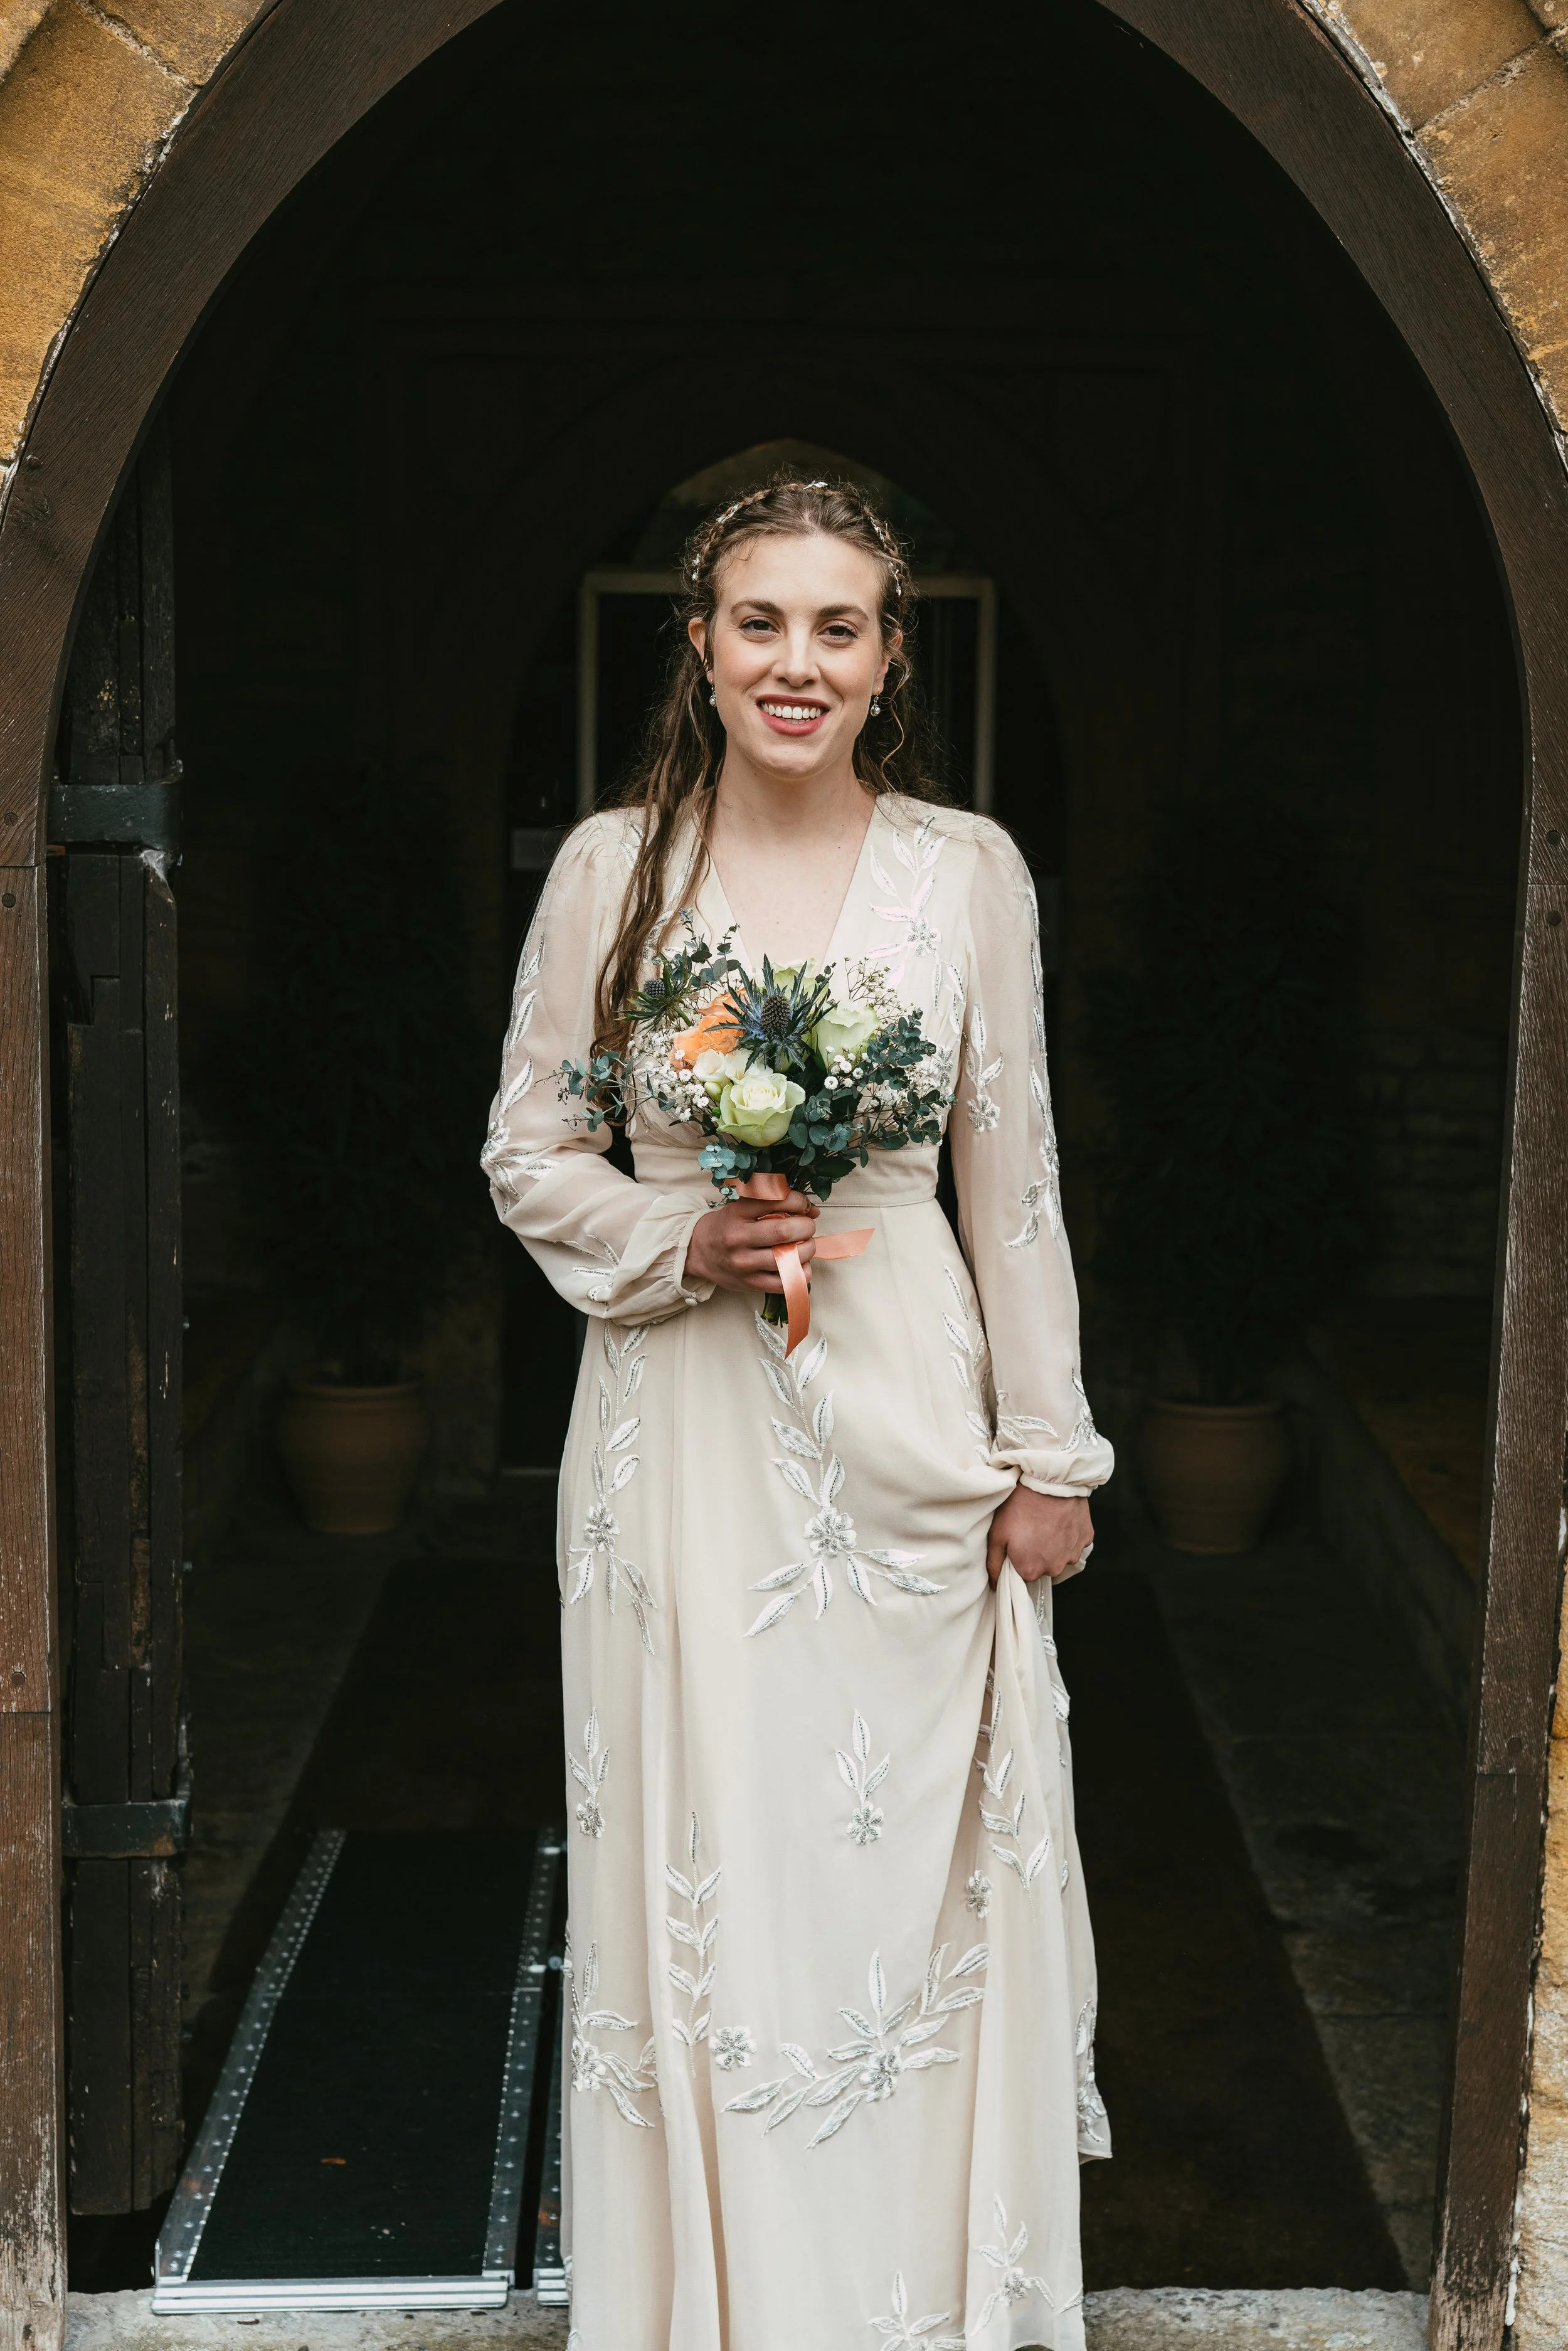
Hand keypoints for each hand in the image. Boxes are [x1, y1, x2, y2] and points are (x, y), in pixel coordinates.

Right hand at [684, 1188, 819, 1296]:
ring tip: (804, 1244)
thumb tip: (811, 1209)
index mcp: (737, 1213)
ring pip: (789, 1258)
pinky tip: (798, 1264)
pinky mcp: (751, 1283)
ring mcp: (744, 1264)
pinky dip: (801, 1273)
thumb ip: (772, 1202)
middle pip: (785, 1231)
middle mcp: (738, 1238)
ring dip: (807, 1249)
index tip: (803, 1206)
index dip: (799, 1202)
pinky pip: (786, 1282)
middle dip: (806, 1226)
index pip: (776, 1201)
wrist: (698, 1251)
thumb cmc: (726, 1226)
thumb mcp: (741, 1206)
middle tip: (806, 1226)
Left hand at [985, 1486, 1092, 1586]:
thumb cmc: (1021, 1506)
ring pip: (1060, 1555)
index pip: (1023, 1574)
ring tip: (1045, 1522)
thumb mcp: (997, 1534)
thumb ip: (994, 1563)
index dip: (1018, 1558)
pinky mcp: (1086, 1538)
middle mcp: (1055, 1567)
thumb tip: (996, 1584)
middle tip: (1031, 1529)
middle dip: (1036, 1553)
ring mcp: (1073, 1553)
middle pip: (1043, 1567)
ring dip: (1054, 1545)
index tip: (1017, 1542)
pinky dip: (1068, 1534)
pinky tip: (1060, 1519)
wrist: (1050, 1481)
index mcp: (1031, 1570)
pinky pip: (1075, 1542)